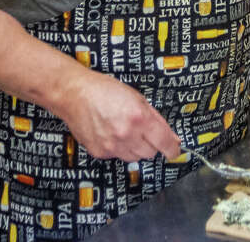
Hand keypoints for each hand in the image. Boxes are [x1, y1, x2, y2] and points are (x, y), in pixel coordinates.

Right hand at [53, 67, 180, 162]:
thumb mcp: (137, 97)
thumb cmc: (104, 90)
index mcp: (139, 117)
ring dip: (135, 148)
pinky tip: (111, 134)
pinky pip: (117, 156)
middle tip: (142, 131)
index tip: (175, 150)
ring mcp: (112, 146)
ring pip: (135, 158)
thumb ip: (156, 118)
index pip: (164, 142)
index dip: (173, 148)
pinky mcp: (100, 152)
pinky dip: (119, 148)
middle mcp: (126, 134)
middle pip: (150, 153)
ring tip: (125, 130)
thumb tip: (171, 136)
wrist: (74, 94)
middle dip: (151, 144)